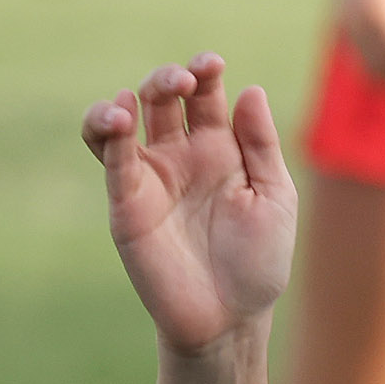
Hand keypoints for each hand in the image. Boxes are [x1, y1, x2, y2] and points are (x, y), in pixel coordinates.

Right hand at [82, 56, 296, 357]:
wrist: (231, 318)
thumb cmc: (259, 262)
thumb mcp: (275, 198)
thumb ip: (262, 146)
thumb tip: (250, 91)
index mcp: (219, 149)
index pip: (204, 96)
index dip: (204, 72)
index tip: (214, 65)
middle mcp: (180, 156)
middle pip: (161, 98)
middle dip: (168, 79)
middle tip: (185, 80)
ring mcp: (150, 177)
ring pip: (122, 121)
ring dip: (126, 99)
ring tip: (137, 96)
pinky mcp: (126, 203)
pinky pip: (112, 160)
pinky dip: (109, 133)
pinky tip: (120, 117)